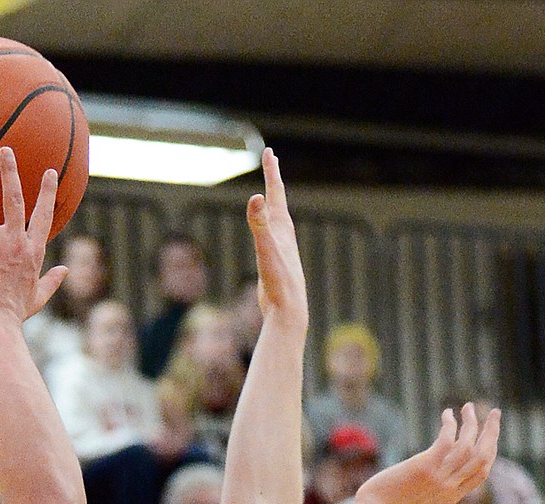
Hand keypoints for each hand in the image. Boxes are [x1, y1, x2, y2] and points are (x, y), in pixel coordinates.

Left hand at [0, 148, 67, 324]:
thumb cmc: (14, 314)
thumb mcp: (38, 297)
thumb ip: (52, 281)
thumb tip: (65, 271)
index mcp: (33, 252)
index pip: (43, 215)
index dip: (47, 192)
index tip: (49, 172)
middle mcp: (15, 242)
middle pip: (14, 199)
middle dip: (10, 172)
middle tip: (6, 150)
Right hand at [247, 148, 306, 329]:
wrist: (289, 310)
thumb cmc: (279, 282)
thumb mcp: (266, 250)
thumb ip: (259, 224)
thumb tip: (255, 197)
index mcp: (282, 229)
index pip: (275, 193)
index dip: (271, 172)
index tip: (268, 152)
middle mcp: (284, 236)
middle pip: (278, 201)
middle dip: (273, 180)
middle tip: (270, 160)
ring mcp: (281, 249)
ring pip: (277, 219)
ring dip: (273, 203)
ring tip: (270, 194)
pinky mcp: (277, 263)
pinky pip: (272, 236)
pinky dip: (269, 227)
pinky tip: (269, 233)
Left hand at [355, 403, 500, 503]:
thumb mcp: (418, 502)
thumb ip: (433, 488)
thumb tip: (434, 471)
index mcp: (451, 497)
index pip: (483, 472)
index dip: (490, 451)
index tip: (490, 435)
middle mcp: (450, 487)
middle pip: (483, 457)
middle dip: (492, 432)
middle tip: (495, 413)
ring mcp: (439, 478)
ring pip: (468, 445)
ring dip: (472, 422)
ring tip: (468, 407)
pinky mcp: (424, 467)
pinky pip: (446, 440)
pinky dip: (450, 424)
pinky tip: (447, 414)